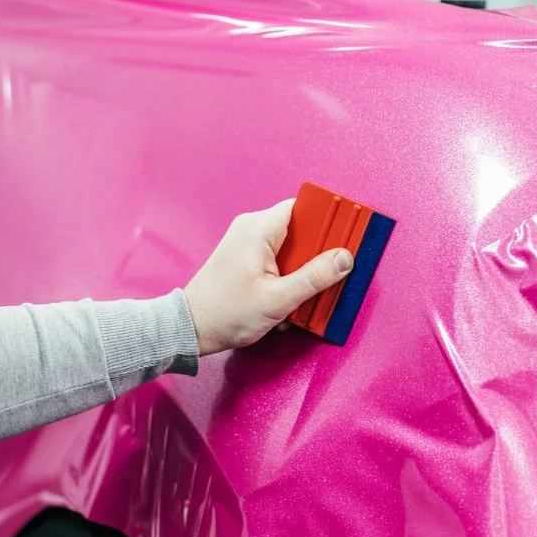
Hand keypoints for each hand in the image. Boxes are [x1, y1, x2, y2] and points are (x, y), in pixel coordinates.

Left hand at [184, 199, 353, 354]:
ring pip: (292, 249)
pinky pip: (279, 260)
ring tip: (301, 298)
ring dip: (303, 274)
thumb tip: (344, 258)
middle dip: (317, 256)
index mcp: (259, 229)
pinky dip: (289, 279)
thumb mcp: (278, 299)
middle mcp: (252, 229)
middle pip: (301, 231)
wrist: (191, 329)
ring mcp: (248, 244)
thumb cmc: (225, 313)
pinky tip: (287, 302)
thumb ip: (315, 277)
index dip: (328, 220)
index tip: (346, 235)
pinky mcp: (247, 259)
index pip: (304, 208)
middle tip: (328, 277)